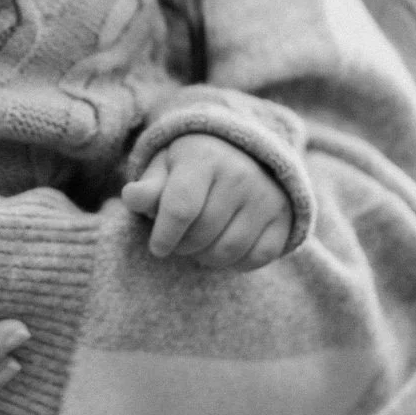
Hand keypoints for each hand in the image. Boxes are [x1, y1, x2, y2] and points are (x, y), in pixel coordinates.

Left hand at [122, 134, 292, 268]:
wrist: (242, 150)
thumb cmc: (192, 164)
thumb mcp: (165, 166)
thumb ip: (147, 186)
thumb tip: (131, 197)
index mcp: (203, 158)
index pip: (180, 208)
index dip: (164, 236)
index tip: (157, 247)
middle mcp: (240, 174)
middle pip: (203, 233)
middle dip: (183, 246)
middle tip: (178, 242)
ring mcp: (265, 196)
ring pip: (229, 250)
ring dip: (207, 258)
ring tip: (198, 246)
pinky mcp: (284, 217)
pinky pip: (258, 257)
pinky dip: (237, 263)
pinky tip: (223, 249)